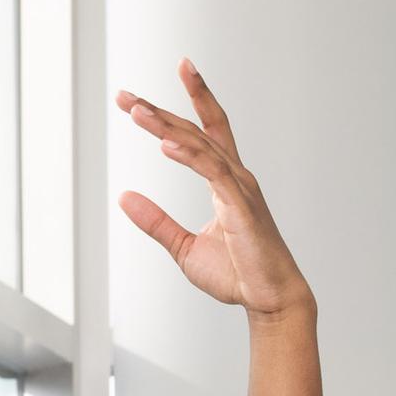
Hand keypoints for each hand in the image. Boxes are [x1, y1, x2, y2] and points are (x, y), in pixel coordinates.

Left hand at [117, 63, 309, 316]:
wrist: (270, 300)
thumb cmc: (238, 275)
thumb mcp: (184, 247)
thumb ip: (156, 222)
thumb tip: (124, 198)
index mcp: (225, 182)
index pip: (204, 132)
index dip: (182, 105)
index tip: (145, 95)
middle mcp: (235, 177)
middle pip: (195, 131)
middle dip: (159, 110)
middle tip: (125, 96)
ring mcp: (240, 188)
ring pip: (200, 144)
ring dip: (167, 125)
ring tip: (137, 111)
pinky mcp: (241, 205)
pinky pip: (212, 171)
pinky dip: (189, 155)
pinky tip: (166, 144)